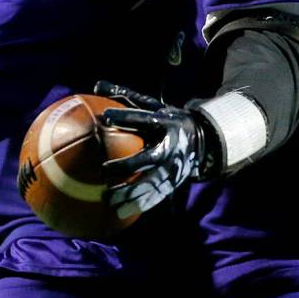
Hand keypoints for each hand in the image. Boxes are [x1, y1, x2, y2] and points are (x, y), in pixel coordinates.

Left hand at [94, 81, 213, 216]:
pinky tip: (119, 213)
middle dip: (127, 165)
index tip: (106, 118)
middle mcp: (171, 146)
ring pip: (151, 183)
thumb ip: (125, 96)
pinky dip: (138, 206)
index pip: (144, 119)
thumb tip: (96, 84)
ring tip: (108, 200)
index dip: (126, 117)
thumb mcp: (152, 106)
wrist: (201, 141)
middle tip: (103, 170)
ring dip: (130, 193)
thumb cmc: (166, 121)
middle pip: (148, 158)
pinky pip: (156, 197)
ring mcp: (174, 167)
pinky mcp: (174, 183)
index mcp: (165, 123)